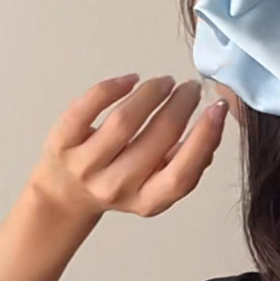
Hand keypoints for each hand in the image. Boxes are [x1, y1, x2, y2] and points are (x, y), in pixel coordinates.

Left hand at [28, 73, 228, 219]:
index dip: (204, 138)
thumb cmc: (118, 183)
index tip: (218, 108)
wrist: (64, 195)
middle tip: (191, 88)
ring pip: (124, 121)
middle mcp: (115, 186)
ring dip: (152, 94)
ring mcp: (85, 164)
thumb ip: (183, 165)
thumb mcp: (154, 187)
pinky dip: (112, 88)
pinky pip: (87, 108)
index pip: (181, 173)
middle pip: (156, 139)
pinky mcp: (61, 141)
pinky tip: (132, 79)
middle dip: (180, 106)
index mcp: (146, 200)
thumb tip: (211, 131)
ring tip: (166, 82)